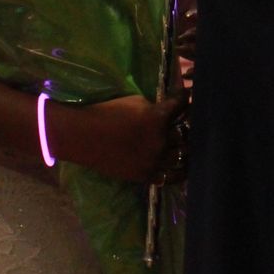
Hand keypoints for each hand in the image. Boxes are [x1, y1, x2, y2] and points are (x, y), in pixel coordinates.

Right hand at [51, 94, 185, 184]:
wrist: (84, 136)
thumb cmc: (107, 112)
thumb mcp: (135, 101)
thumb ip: (156, 106)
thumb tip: (169, 108)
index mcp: (158, 118)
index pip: (182, 105)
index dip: (186, 98)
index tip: (188, 96)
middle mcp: (160, 141)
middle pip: (185, 133)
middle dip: (188, 125)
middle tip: (189, 121)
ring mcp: (154, 160)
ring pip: (182, 156)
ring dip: (184, 148)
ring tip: (188, 145)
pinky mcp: (146, 175)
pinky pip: (171, 177)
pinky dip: (178, 171)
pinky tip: (183, 166)